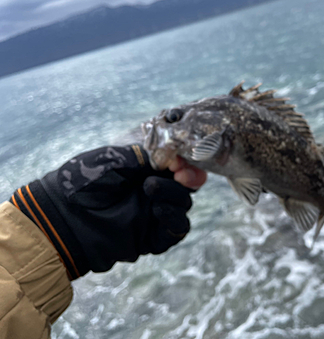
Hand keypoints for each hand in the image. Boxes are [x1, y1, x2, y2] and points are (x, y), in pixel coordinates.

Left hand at [9, 145, 205, 278]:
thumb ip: (146, 157)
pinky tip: (159, 209)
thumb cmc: (82, 182)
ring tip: (151, 188)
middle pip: (186, 187)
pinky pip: (176, 230)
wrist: (62, 217)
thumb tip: (174, 158)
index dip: (186, 163)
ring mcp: (153, 216)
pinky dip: (174, 218)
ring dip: (176, 195)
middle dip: (188, 178)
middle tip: (178, 173)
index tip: (179, 160)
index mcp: (145, 172)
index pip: (178, 167)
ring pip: (183, 207)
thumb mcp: (115, 159)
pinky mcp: (151, 238)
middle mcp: (153, 194)